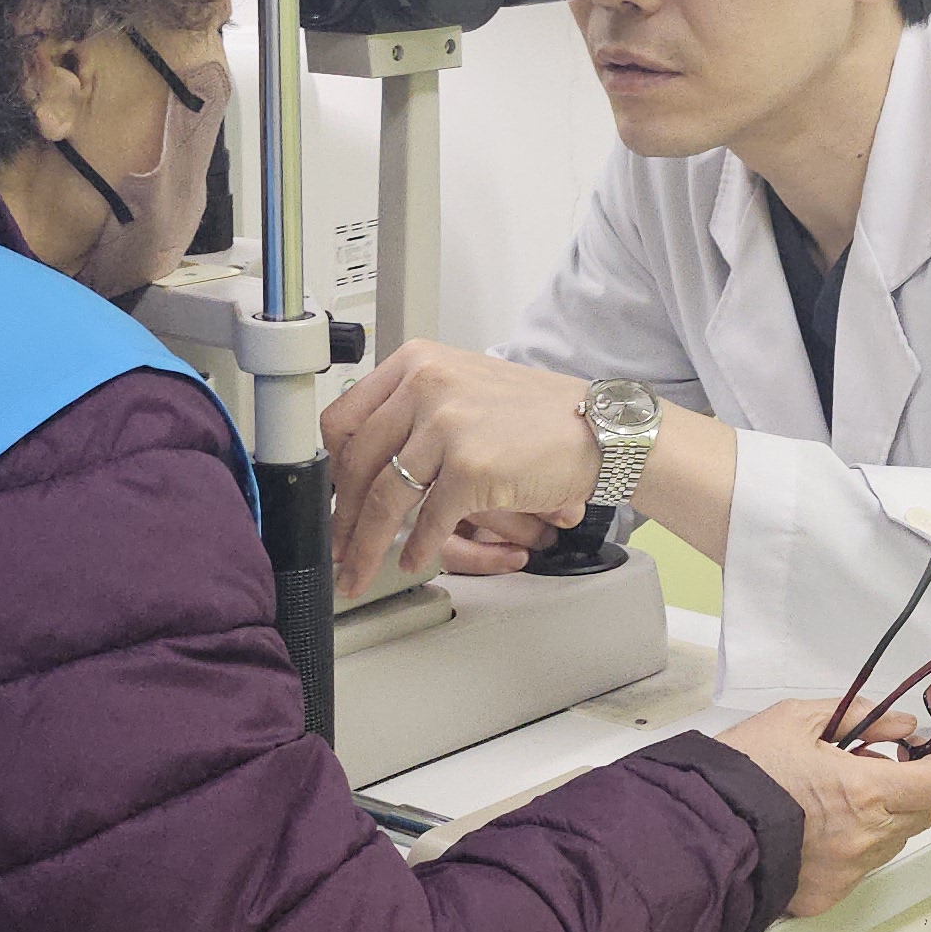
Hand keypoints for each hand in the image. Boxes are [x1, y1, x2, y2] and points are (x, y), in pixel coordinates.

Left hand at [320, 339, 598, 596]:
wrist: (600, 429)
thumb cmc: (541, 414)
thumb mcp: (466, 386)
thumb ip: (415, 409)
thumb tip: (367, 460)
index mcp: (418, 362)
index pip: (345, 418)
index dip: (330, 467)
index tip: (329, 496)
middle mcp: (426, 385)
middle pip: (357, 464)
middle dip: (340, 517)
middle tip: (337, 544)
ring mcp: (447, 426)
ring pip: (382, 499)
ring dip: (365, 546)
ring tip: (358, 570)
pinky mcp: (469, 468)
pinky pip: (426, 521)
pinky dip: (417, 549)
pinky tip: (415, 560)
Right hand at [717, 698, 930, 915]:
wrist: (701, 825)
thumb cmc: (746, 769)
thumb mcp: (798, 719)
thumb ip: (862, 716)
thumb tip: (902, 726)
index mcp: (866, 791)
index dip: (930, 765)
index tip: (908, 754)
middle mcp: (866, 837)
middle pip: (922, 815)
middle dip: (906, 790)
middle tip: (864, 772)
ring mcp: (848, 871)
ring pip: (891, 843)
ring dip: (879, 820)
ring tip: (832, 802)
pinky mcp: (827, 896)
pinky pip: (857, 870)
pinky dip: (849, 849)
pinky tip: (813, 833)